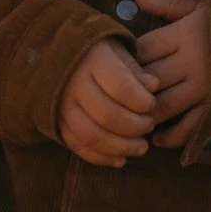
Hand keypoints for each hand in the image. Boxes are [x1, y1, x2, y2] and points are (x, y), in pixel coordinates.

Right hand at [57, 39, 157, 166]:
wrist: (58, 54)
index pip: (121, 87)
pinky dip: (100, 157)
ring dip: (121, 147)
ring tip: (141, 147)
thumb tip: (153, 86)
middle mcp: (74, 83)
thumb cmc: (98, 53)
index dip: (141, 102)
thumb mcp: (118, 52)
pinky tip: (120, 159)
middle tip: (149, 126)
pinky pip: (77, 145)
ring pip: (92, 135)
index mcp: (93, 60)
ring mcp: (62, 105)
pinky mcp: (57, 122)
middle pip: (108, 115)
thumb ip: (135, 71)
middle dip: (135, 127)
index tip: (151, 104)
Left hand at [133, 0, 208, 148]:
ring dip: (145, 116)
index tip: (120, 66)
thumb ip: (170, 3)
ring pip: (163, 107)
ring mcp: (207, 87)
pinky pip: (190, 127)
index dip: (126, 59)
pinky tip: (159, 139)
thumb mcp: (204, 5)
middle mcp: (194, 61)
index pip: (143, 49)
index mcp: (186, 33)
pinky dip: (171, 137)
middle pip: (149, 80)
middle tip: (118, 97)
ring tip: (133, 119)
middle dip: (130, 90)